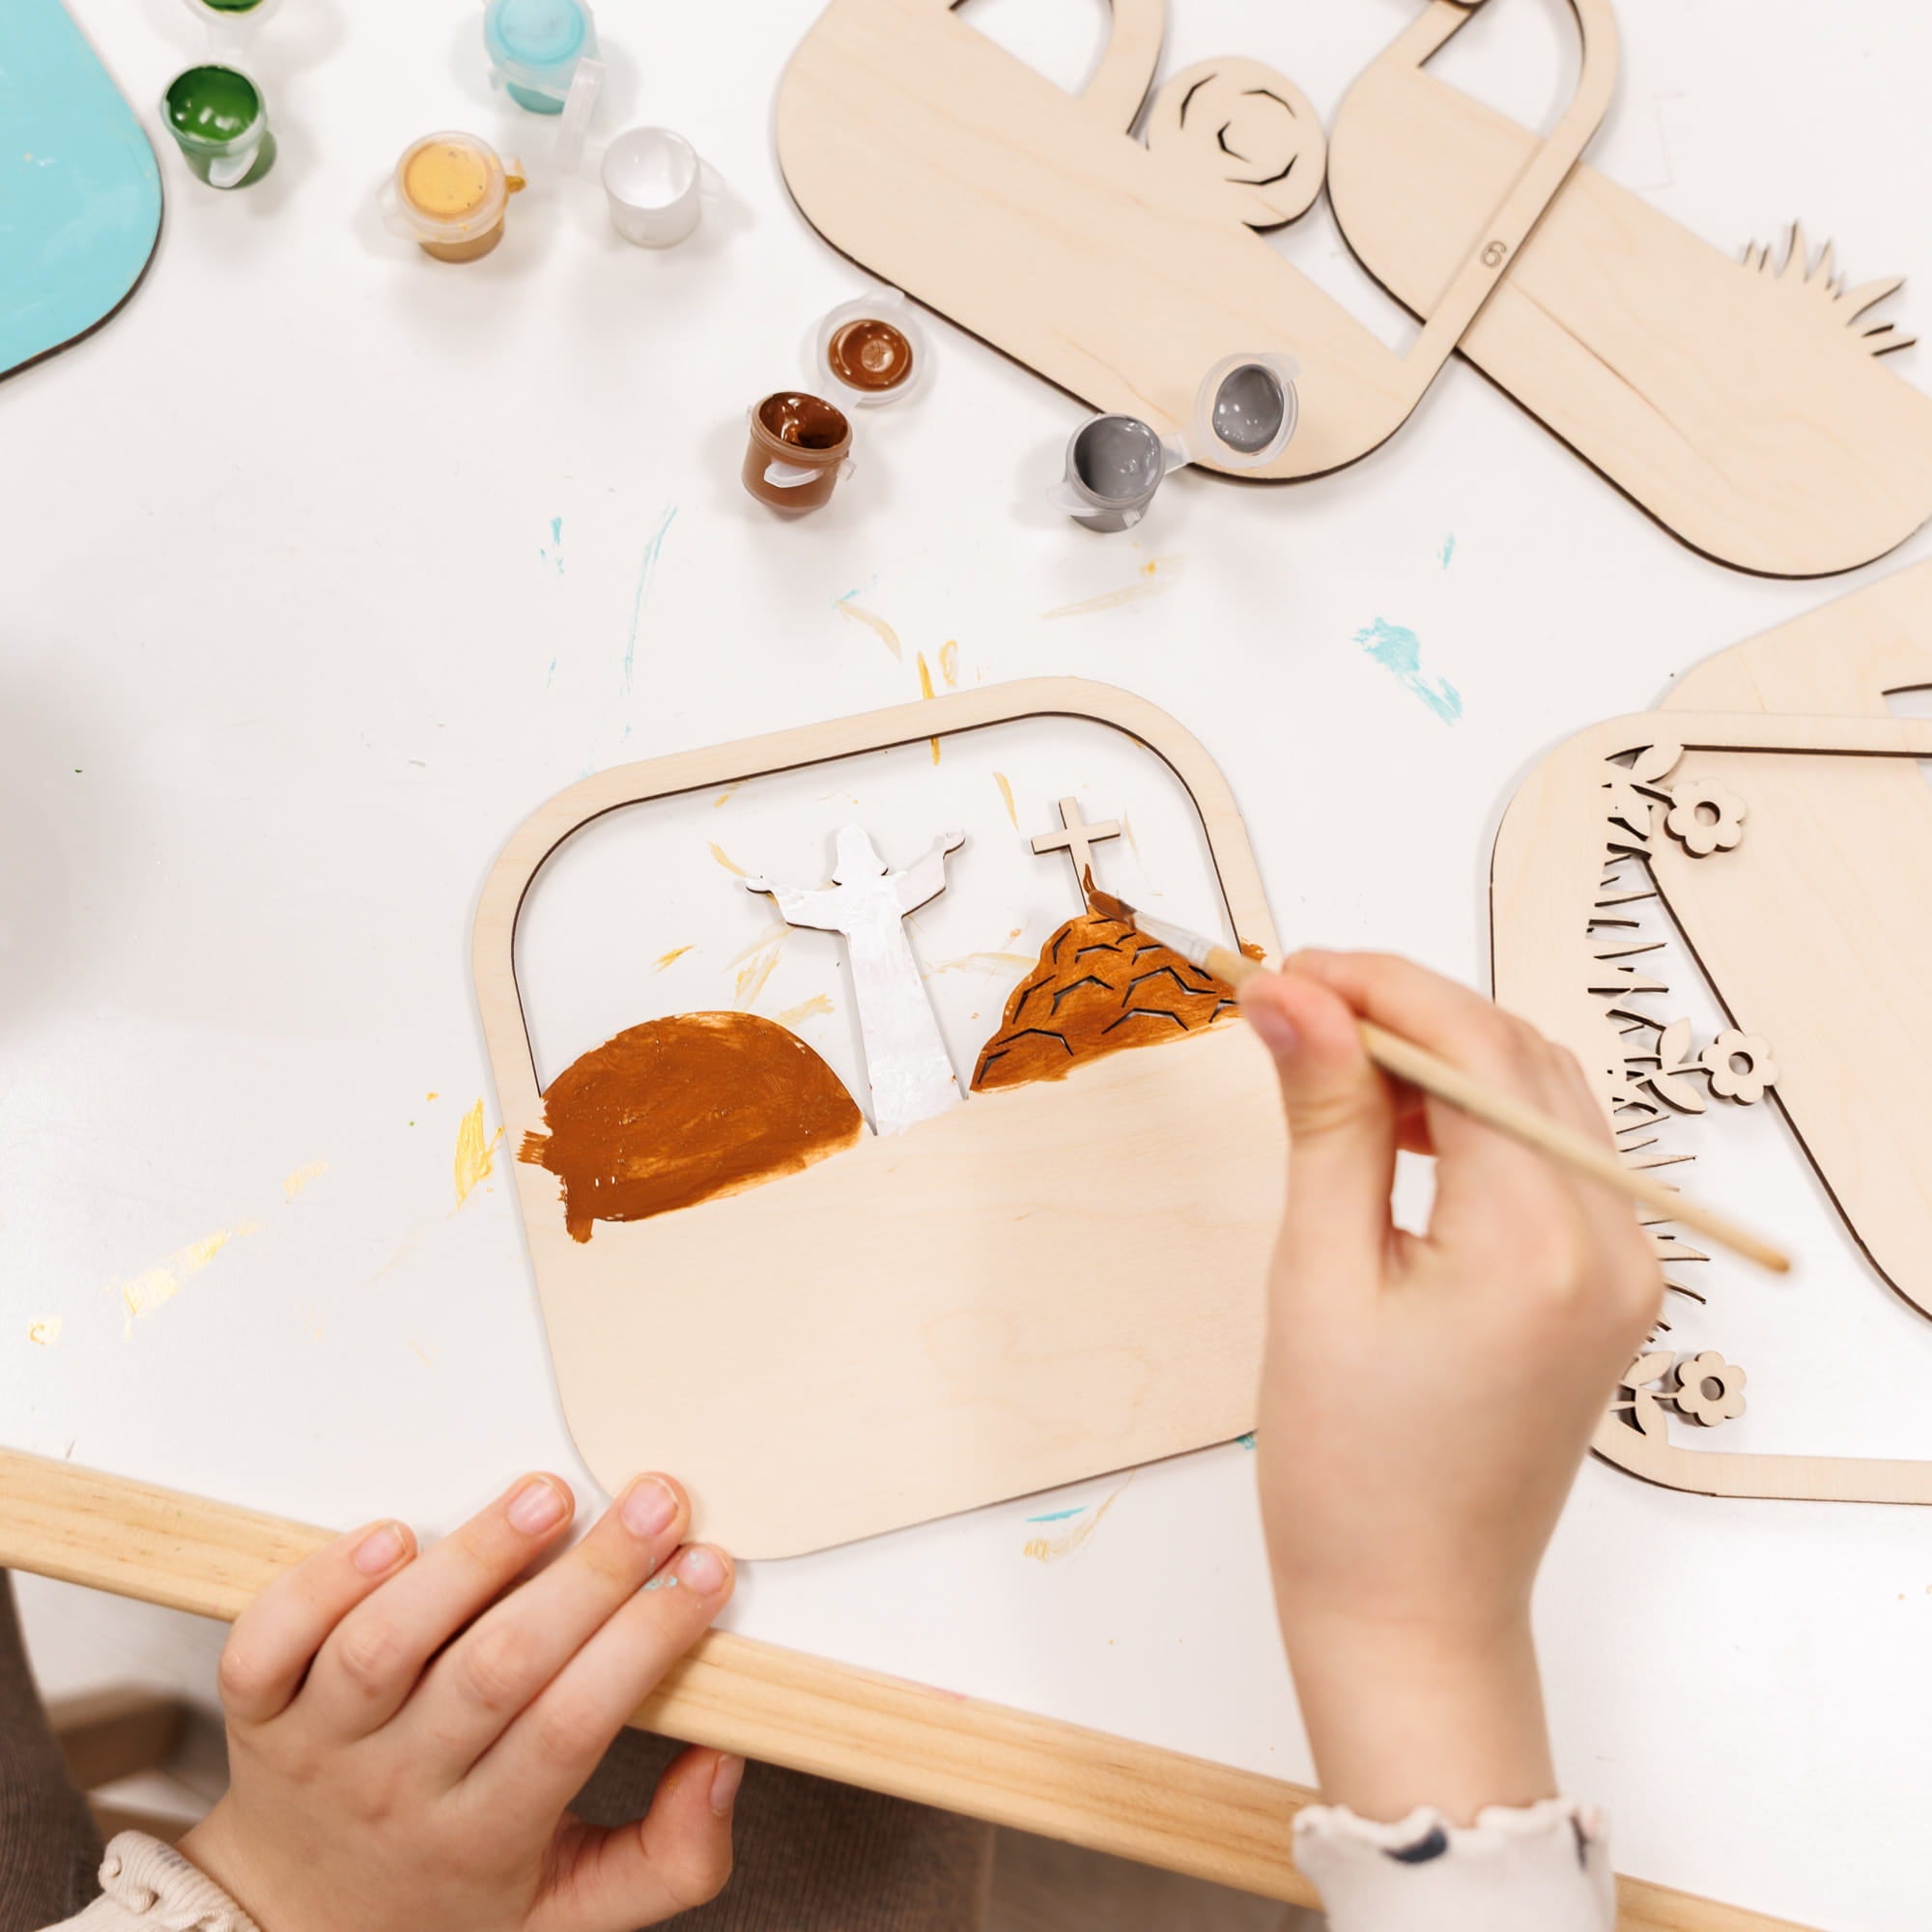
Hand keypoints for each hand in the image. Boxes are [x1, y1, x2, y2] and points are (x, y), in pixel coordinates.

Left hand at [179, 1473, 738, 1931]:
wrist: (297, 1929)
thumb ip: (672, 1858)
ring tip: (548, 1494)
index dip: (645, 1641)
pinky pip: (271, 1643)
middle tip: (656, 1502)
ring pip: (387, 1644)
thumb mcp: (575, 1911)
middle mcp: (399, 1789)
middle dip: (589, 1576)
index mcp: (484, 1839)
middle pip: (496, 1672)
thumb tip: (725, 1760)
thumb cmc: (454, 1894)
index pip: (574, 1726)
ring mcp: (322, 1745)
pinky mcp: (259, 1706)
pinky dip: (321, 1583)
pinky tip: (393, 1533)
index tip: (705, 1571)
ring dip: (472, 1560)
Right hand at [1239, 952, 1661, 1823]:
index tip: (1284, 971)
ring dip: (1442, 1059)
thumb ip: (1324, 1120)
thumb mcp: (1317, 1276)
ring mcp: (1624, 1267)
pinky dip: (1477, 1117)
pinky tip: (1397, 1130)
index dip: (1375, 986)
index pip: (1472, 1047)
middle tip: (1294, 1007)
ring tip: (1333, 1067)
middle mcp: (1611, 1243)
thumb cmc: (1349, 1473)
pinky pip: (1553, 1155)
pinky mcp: (1607, 1286)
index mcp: (1539, 1243)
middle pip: (1517, 1056)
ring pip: (1541, 1094)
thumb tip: (1292, 997)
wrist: (1411, 1608)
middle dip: (1405, 1011)